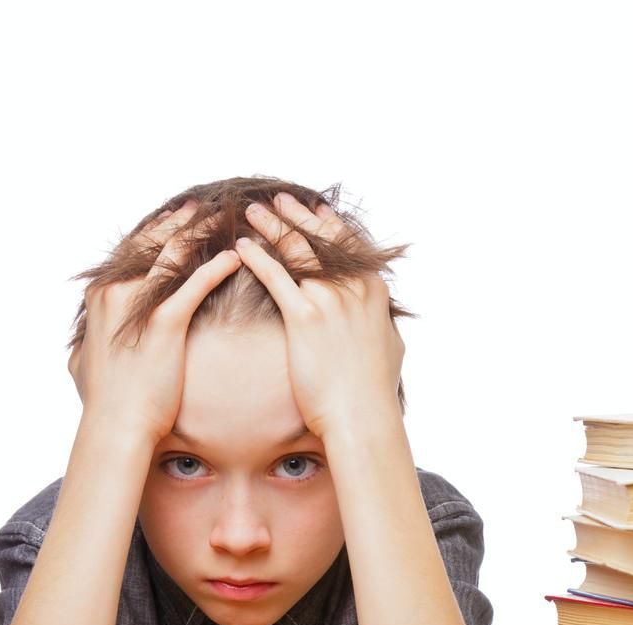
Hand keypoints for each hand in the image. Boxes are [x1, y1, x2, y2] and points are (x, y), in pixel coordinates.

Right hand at [67, 199, 241, 442]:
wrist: (116, 423)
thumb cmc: (105, 400)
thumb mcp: (83, 363)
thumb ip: (83, 346)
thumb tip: (78, 349)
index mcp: (100, 296)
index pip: (128, 251)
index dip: (152, 232)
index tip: (170, 219)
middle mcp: (115, 291)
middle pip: (150, 243)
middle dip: (177, 221)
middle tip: (200, 206)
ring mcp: (139, 305)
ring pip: (174, 255)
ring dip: (200, 234)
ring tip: (224, 220)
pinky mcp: (165, 324)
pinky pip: (195, 285)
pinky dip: (216, 267)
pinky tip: (235, 257)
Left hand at [234, 193, 404, 440]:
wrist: (362, 416)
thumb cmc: (374, 391)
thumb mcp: (391, 348)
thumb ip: (383, 325)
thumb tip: (385, 322)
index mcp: (373, 293)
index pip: (350, 246)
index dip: (329, 225)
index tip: (315, 211)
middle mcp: (353, 288)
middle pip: (321, 239)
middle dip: (298, 216)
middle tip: (279, 200)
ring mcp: (329, 300)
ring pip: (296, 249)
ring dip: (273, 227)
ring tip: (253, 212)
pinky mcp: (304, 317)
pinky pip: (274, 276)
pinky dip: (256, 257)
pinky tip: (241, 247)